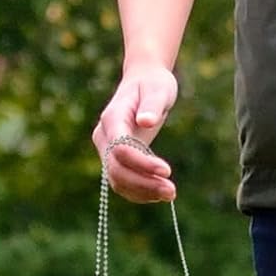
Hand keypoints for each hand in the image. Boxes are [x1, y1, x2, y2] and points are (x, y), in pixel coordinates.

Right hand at [92, 63, 178, 202]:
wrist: (144, 81)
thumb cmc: (153, 84)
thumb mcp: (158, 90)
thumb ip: (152, 106)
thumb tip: (146, 122)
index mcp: (113, 118)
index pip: (120, 148)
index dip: (142, 163)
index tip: (168, 170)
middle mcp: (105, 136)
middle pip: (116, 169)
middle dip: (143, 183)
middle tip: (171, 192)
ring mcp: (108, 148)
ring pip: (116, 179)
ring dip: (142, 191)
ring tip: (170, 194)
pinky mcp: (117, 156)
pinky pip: (123, 179)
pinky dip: (140, 190)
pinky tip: (161, 194)